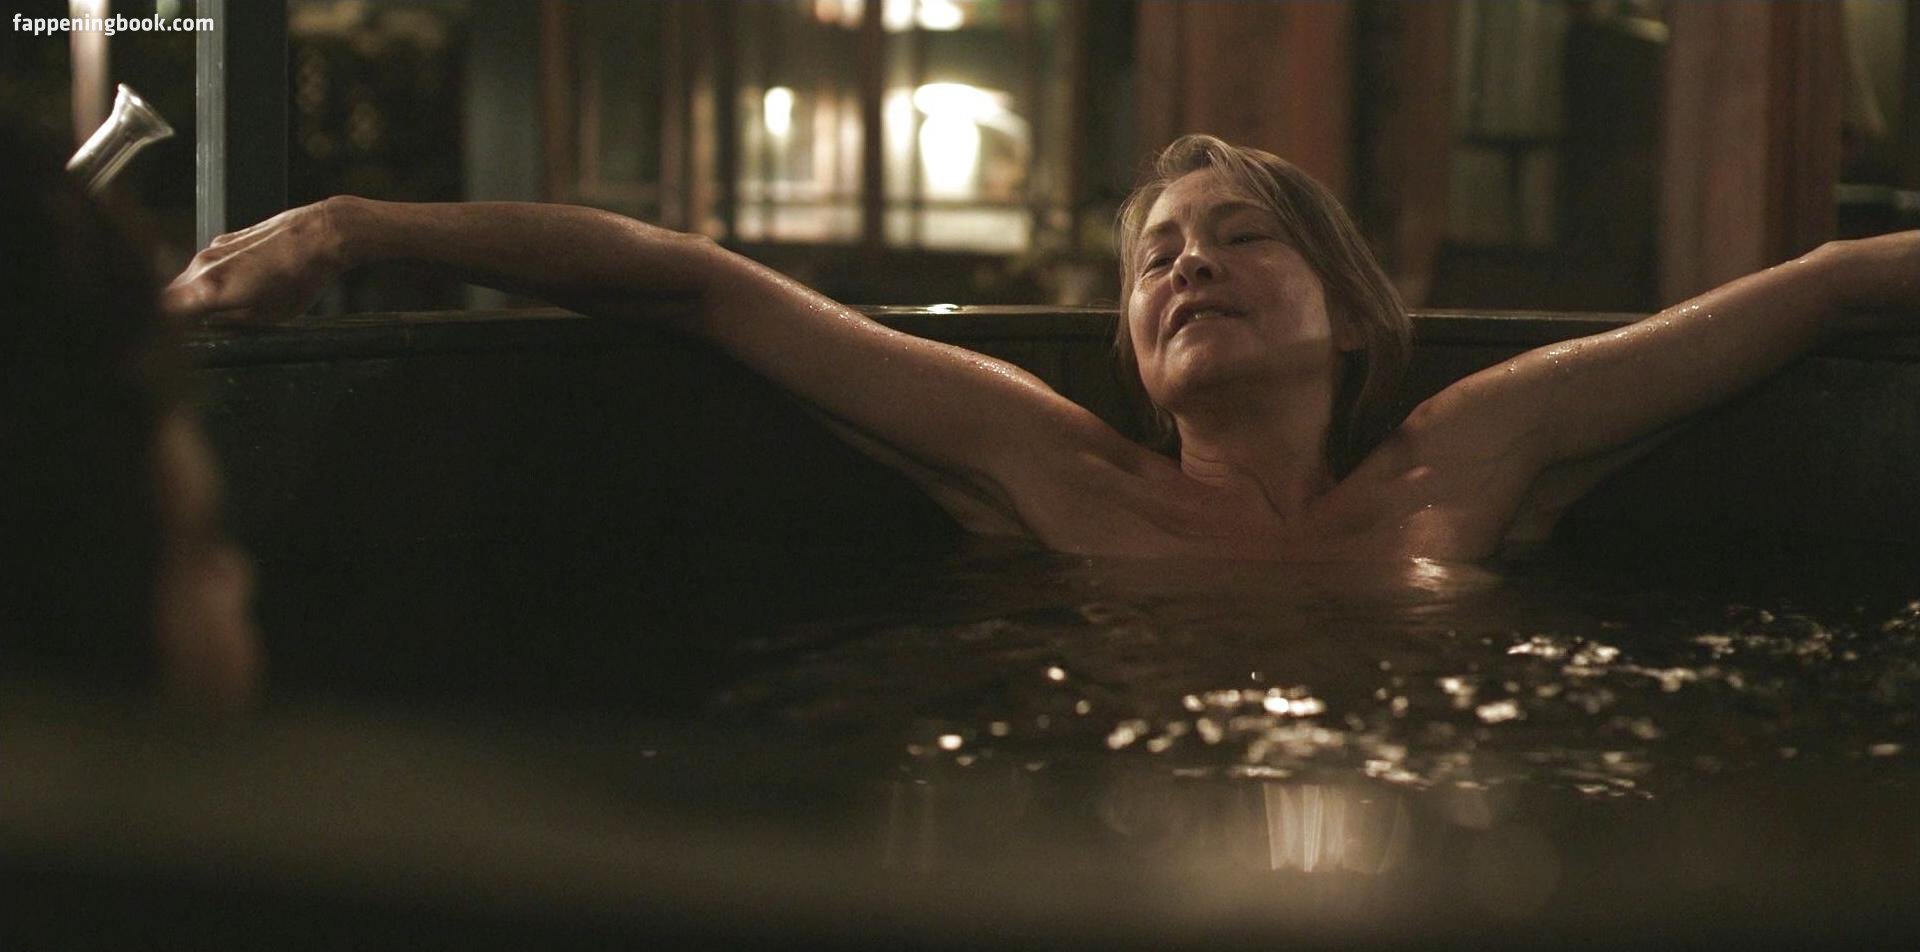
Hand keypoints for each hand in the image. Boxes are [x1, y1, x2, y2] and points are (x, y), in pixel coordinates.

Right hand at [161, 198, 350, 323]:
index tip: (178, 341)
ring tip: (221, 309)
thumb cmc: (300, 277)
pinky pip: (207, 264)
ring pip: (189, 278)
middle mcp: (202, 265)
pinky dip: (213, 277)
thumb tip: (211, 326)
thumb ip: (229, 322)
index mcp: (208, 288)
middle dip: (179, 313)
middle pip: (172, 295)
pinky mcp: (224, 239)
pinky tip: (239, 285)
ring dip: (197, 294)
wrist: (320, 236)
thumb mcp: (266, 316)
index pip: (165, 313)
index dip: (169, 330)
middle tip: (196, 330)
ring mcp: (211, 249)